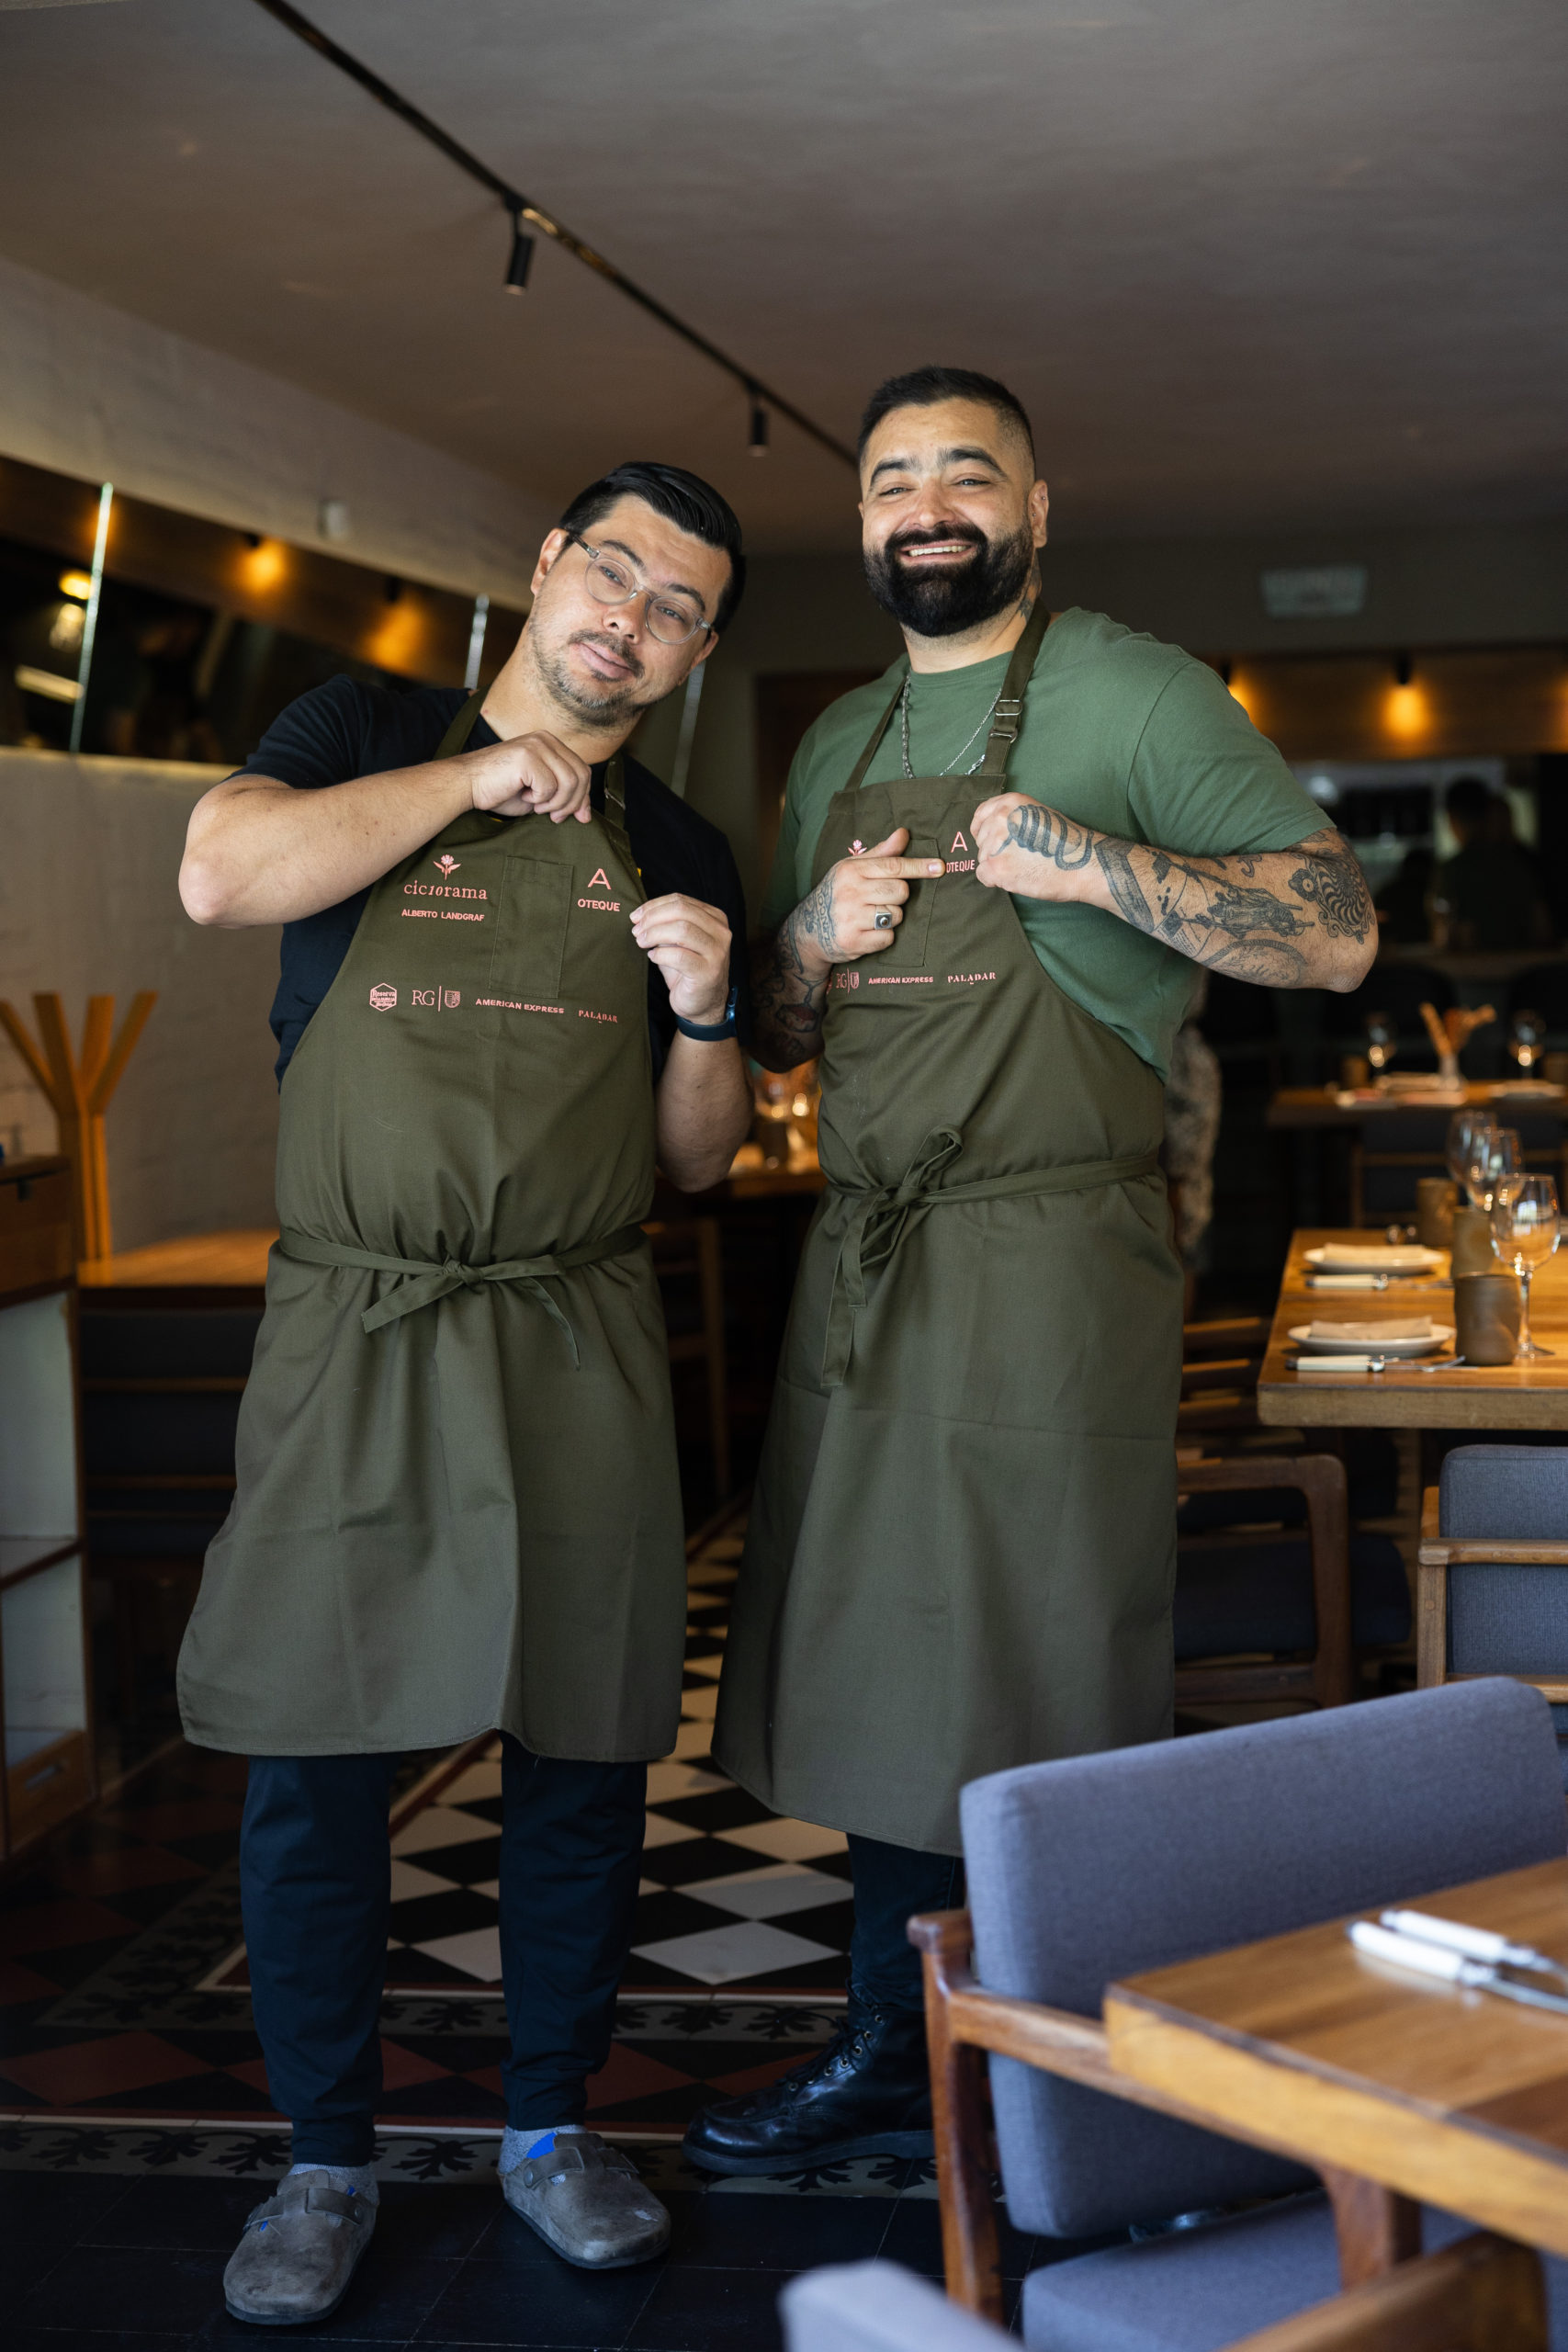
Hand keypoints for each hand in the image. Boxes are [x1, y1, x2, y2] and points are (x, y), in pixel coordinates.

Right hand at [465, 731, 593, 823]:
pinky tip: (523, 795)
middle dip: (573, 803)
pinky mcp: (527, 756)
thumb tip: (586, 815)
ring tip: (537, 806)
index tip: (580, 817)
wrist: (467, 785)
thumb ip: (563, 797)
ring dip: (556, 803)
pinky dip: (539, 799)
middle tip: (555, 817)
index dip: (584, 796)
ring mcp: (536, 745)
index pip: (582, 769)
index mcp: (550, 743)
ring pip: (569, 781)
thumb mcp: (539, 794)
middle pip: (581, 775)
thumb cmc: (499, 790)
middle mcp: (545, 739)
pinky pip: (549, 786)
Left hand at [631, 894, 733, 1025]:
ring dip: (654, 934)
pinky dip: (660, 955)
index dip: (654, 906)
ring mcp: (717, 952)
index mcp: (715, 918)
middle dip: (653, 918)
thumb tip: (639, 915)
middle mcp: (721, 932)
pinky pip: (679, 956)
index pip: (681, 901)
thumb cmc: (688, 970)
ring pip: (682, 930)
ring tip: (641, 942)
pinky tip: (653, 957)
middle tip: (636, 930)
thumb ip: (666, 925)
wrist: (704, 1004)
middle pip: (682, 911)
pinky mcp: (708, 972)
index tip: (635, 916)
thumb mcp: (678, 942)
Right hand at [786, 828, 946, 975]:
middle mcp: (850, 892)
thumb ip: (880, 853)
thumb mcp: (852, 869)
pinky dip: (883, 937)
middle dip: (898, 897)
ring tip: (871, 917)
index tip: (940, 867)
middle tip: (881, 900)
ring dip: (890, 918)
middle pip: (901, 892)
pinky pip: (888, 938)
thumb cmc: (837, 894)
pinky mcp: (853, 941)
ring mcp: (850, 918)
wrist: (808, 931)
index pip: (894, 866)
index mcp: (851, 870)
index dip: (919, 867)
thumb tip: (903, 833)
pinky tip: (867, 932)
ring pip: (896, 916)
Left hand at [972, 792, 1097, 899]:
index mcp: (1009, 803)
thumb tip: (993, 832)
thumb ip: (1013, 818)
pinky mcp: (996, 868)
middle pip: (982, 840)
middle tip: (1018, 857)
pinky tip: (1016, 878)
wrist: (1081, 863)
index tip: (986, 839)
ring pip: (983, 859)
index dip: (982, 829)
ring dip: (998, 866)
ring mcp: (995, 844)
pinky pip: (983, 875)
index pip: (981, 815)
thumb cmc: (1064, 842)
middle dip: (994, 850)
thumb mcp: (1037, 814)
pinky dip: (996, 880)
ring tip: (1023, 867)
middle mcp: (999, 819)